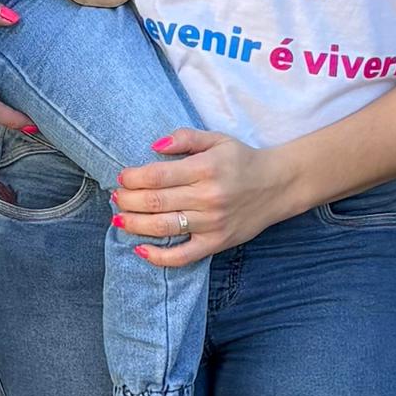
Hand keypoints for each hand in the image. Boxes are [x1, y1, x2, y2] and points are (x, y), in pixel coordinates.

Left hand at [106, 126, 300, 263]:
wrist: (279, 185)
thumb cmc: (242, 161)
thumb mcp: (217, 139)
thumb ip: (184, 137)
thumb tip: (153, 145)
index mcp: (206, 169)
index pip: (158, 176)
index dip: (133, 178)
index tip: (121, 178)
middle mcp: (208, 197)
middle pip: (156, 202)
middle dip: (127, 201)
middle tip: (116, 198)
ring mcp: (212, 223)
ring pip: (163, 227)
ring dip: (134, 224)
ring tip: (119, 218)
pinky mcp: (217, 243)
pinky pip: (183, 256)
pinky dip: (159, 257)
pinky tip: (140, 250)